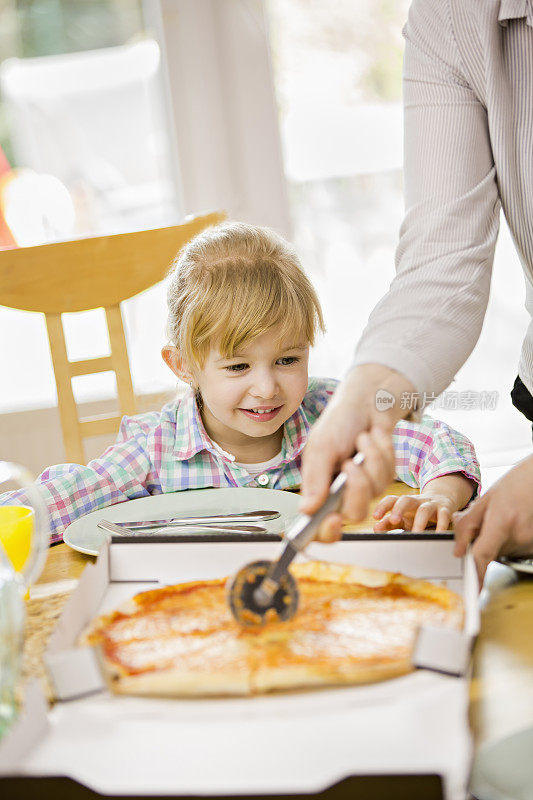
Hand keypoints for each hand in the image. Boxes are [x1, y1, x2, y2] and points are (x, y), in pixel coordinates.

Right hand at [300, 364, 415, 541]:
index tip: (333, 521)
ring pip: (374, 492)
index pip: (318, 525)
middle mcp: (339, 493)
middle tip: (350, 464)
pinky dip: (382, 453)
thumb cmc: (339, 422)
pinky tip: (373, 438)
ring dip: (371, 461)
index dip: (325, 533)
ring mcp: (362, 487)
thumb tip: (307, 509)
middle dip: (358, 488)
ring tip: (362, 439)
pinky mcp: (381, 477)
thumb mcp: (322, 446)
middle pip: (354, 515)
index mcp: (318, 489)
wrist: (366, 402)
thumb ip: (315, 479)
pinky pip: (388, 476)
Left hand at [373, 493, 453, 531]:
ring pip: (424, 509)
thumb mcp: (404, 517)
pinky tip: (438, 534)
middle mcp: (416, 501)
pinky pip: (444, 515)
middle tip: (394, 520)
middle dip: (399, 509)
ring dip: (420, 522)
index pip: (391, 500)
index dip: (382, 506)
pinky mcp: (445, 509)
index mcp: (404, 502)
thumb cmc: (418, 512)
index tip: (375, 516)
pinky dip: (442, 524)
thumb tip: (376, 529)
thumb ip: (390, 523)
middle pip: (406, 500)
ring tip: (416, 534)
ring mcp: (431, 504)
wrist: (443, 499)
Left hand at [454, 455, 532, 583]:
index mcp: (502, 522)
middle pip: (491, 552)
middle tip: (489, 522)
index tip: (472, 588)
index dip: (476, 574)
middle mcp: (518, 535)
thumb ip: (467, 525)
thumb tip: (457, 550)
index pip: (483, 555)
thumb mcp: (486, 500)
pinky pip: (515, 548)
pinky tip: (514, 522)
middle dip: (484, 542)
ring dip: (498, 540)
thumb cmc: (515, 485)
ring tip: (505, 518)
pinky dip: (510, 539)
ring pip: (503, 550)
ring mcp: (529, 541)